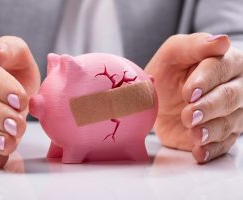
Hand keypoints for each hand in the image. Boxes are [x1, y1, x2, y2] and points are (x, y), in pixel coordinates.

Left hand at [145, 33, 241, 162]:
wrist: (158, 100)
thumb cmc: (168, 72)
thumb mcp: (173, 53)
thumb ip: (194, 45)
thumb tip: (222, 41)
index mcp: (226, 62)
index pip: (223, 68)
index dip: (206, 80)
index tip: (189, 92)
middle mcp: (235, 88)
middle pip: (231, 97)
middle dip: (209, 107)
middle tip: (188, 114)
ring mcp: (230, 114)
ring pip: (230, 123)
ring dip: (210, 130)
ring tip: (193, 134)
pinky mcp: (220, 136)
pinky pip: (222, 146)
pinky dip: (210, 151)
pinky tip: (198, 152)